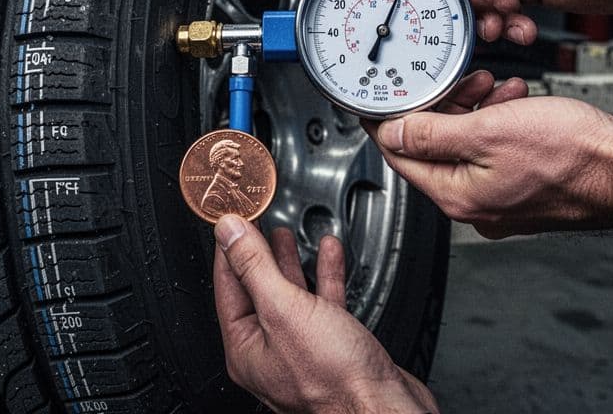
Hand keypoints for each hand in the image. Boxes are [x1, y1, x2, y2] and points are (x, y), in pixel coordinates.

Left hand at [213, 217, 438, 412]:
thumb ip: (255, 266)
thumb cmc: (336, 381)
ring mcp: (301, 350)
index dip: (230, 246)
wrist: (384, 408)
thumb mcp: (285, 310)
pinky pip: (321, 304)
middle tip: (257, 221)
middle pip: (257, 288)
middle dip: (258, 251)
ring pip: (290, 295)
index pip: (228, 285)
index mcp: (245, 348)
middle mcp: (269, 352)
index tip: (233, 217)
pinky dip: (325, 276)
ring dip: (291, 261)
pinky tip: (329, 254)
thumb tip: (229, 232)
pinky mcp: (332, 348)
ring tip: (286, 234)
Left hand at [370, 93, 612, 237]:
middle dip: (442, 105)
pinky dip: (499, 120)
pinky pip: (497, 150)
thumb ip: (434, 133)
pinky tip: (515, 99)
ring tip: (491, 84)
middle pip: (434, 147)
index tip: (382, 96)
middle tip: (454, 78)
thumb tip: (394, 133)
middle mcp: (477, 205)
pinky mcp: (527, 187)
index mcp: (457, 195)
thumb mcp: (489, 131)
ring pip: (468, 145)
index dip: (387, 119)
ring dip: (473, 108)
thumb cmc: (575, 156)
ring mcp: (503, 198)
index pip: (400, 155)